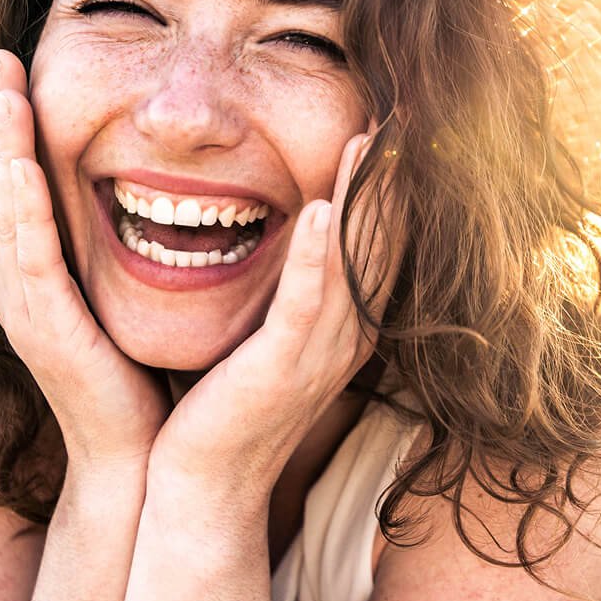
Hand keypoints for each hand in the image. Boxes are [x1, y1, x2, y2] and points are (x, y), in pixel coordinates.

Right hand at [0, 50, 170, 474]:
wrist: (141, 453)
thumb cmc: (146, 370)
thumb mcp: (133, 293)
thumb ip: (134, 245)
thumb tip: (168, 192)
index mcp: (44, 268)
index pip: (26, 181)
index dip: (21, 125)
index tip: (24, 67)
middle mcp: (23, 280)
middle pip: (5, 182)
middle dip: (3, 118)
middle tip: (0, 56)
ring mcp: (26, 304)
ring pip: (8, 208)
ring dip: (4, 145)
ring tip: (4, 87)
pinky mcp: (44, 328)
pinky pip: (28, 255)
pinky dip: (22, 207)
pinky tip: (20, 164)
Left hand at [146, 129, 400, 500]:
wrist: (204, 484)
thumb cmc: (229, 405)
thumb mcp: (271, 340)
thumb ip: (292, 292)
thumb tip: (291, 236)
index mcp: (344, 327)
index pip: (378, 244)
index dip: (388, 187)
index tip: (389, 131)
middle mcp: (344, 336)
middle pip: (377, 242)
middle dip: (386, 178)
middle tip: (396, 116)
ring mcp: (317, 353)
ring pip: (351, 261)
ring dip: (360, 198)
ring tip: (367, 140)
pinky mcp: (280, 366)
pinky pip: (306, 302)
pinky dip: (318, 255)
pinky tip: (324, 208)